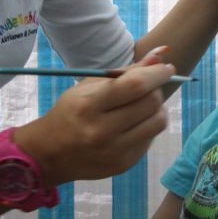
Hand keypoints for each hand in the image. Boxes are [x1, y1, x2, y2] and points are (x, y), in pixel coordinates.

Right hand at [13, 55, 173, 185]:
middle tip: (149, 85)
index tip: (167, 67)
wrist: (49, 155)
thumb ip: (128, 71)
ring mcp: (114, 152)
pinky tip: (133, 122)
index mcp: (89, 106)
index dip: (157, 73)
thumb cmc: (71, 112)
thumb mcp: (91, 85)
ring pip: (158, 121)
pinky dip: (148, 124)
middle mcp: (101, 132)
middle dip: (156, 88)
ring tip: (142, 104)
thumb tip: (162, 53)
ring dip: (157, 107)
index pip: (135, 86)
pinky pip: (151, 137)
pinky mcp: (124, 164)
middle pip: (151, 103)